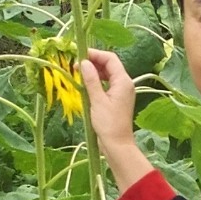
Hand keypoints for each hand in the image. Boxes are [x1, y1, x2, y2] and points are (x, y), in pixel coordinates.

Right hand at [79, 48, 154, 191]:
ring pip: (107, 74)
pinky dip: (96, 82)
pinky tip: (85, 85)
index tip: (79, 55)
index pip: (110, 59)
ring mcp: (121, 92)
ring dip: (93, 72)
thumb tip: (84, 62)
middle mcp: (124, 84)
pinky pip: (106, 84)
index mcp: (123, 81)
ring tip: (78, 74)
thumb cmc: (108, 124)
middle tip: (76, 65)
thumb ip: (91, 80)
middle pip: (109, 65)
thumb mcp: (97, 100)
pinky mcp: (116, 99)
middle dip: (93, 62)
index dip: (95, 54)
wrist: (117, 145)